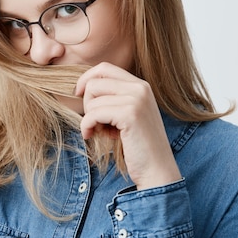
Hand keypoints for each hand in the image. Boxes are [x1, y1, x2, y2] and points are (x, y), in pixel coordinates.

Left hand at [74, 62, 181, 189]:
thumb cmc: (137, 146)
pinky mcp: (130, 114)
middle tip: (94, 122)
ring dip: (89, 118)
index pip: (104, 68)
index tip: (79, 95)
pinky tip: (92, 136)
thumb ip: (113, 98)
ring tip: (100, 132)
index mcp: (140, 85)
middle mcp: (140, 88)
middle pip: (95, 82)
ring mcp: (136, 100)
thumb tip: (83, 86)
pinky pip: (93, 113)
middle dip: (87, 103)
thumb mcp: (126, 115)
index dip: (86, 79)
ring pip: (92, 99)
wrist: (157, 170)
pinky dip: (86, 126)